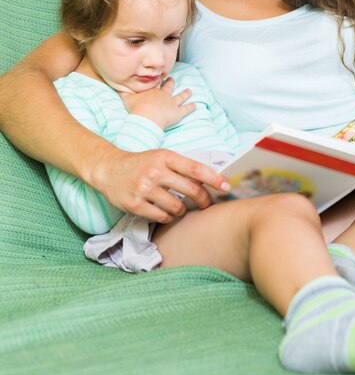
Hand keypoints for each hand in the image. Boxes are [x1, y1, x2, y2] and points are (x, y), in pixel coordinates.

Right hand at [89, 145, 230, 223]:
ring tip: (179, 206)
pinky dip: (167, 217)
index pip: (196, 168)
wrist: (108, 168)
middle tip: (207, 203)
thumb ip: (182, 167)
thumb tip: (211, 180)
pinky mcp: (135, 204)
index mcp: (165, 157)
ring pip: (177, 207)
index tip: (227, 186)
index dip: (214, 178)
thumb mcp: (162, 157)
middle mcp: (155, 172)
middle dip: (204, 199)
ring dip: (182, 210)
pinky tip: (164, 211)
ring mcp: (144, 188)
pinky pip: (162, 217)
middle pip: (191, 190)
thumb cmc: (142, 163)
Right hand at [120, 77, 194, 128]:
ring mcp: (172, 103)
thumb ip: (122, 91)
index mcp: (153, 91)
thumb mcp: (126, 98)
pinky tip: (195, 105)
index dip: (158, 80)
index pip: (156, 84)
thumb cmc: (136, 108)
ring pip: (180, 97)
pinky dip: (191, 107)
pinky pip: (186, 109)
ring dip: (185, 93)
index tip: (161, 76)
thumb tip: (116, 84)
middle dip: (171, 83)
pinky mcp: (178, 112)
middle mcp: (164, 95)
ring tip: (190, 90)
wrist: (147, 116)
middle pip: (169, 87)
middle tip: (173, 79)